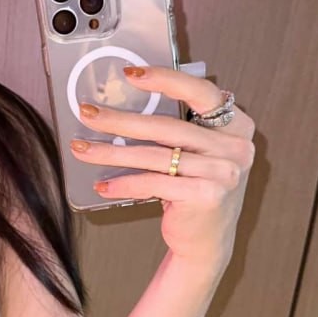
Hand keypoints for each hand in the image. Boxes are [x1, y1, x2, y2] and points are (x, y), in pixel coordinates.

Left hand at [69, 64, 255, 270]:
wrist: (207, 242)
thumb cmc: (195, 190)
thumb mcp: (198, 153)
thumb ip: (180, 128)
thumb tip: (122, 104)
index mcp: (236, 125)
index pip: (201, 92)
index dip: (165, 79)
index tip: (130, 74)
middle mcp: (235, 147)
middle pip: (167, 126)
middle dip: (120, 119)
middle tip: (87, 113)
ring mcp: (224, 172)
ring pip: (155, 156)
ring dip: (111, 152)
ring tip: (82, 149)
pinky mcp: (207, 196)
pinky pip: (154, 183)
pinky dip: (125, 184)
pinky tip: (102, 185)